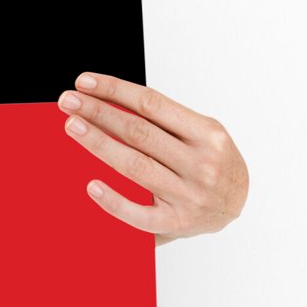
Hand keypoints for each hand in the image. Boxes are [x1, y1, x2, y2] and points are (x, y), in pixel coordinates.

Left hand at [55, 73, 248, 245]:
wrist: (239, 205)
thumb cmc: (211, 162)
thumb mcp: (200, 132)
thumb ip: (163, 120)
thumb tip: (107, 101)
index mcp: (207, 134)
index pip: (151, 104)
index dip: (114, 90)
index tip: (84, 82)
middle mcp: (202, 164)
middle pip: (139, 132)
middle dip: (98, 112)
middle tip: (67, 101)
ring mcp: (190, 196)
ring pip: (135, 166)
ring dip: (99, 143)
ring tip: (72, 126)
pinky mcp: (178, 224)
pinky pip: (140, 215)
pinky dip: (114, 201)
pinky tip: (91, 186)